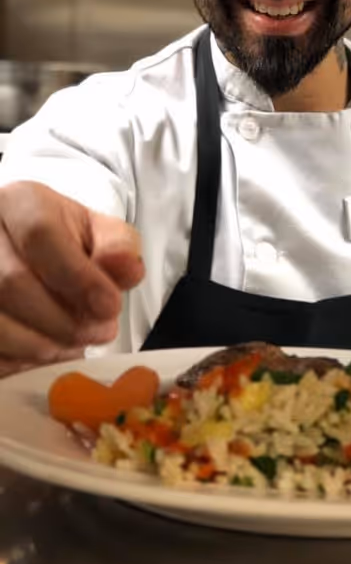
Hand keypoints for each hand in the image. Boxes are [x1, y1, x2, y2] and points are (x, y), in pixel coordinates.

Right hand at [0, 181, 144, 377]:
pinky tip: (45, 353)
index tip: (109, 307)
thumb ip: (119, 249)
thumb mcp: (101, 235)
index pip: (40, 235)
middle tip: (99, 332)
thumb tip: (126, 269)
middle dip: (64, 320)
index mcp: (19, 203)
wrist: (32, 254)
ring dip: (41, 345)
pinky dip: (19, 360)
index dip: (78, 277)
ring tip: (74, 345)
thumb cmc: (68, 244)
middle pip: (11, 283)